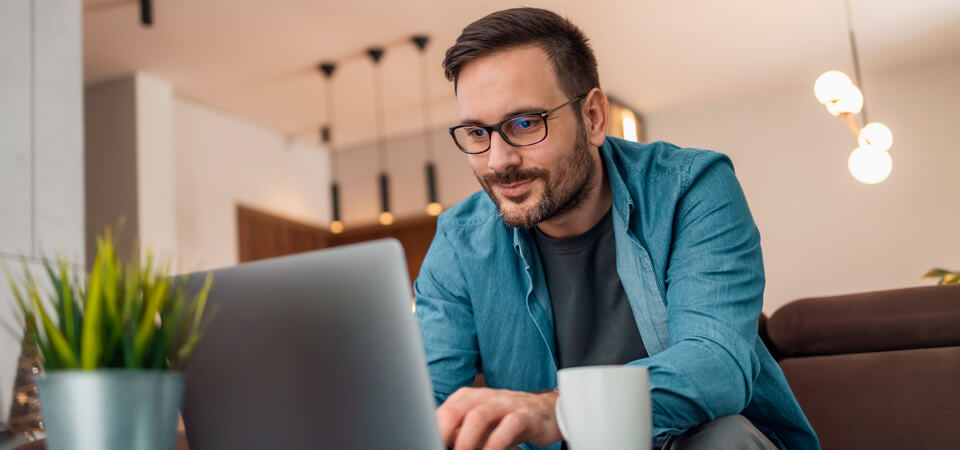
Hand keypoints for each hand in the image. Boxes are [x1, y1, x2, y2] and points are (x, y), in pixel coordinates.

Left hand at [436, 386, 561, 449]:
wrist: (547, 411)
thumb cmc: (508, 420)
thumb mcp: (482, 425)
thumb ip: (461, 433)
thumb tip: (440, 443)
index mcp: (469, 397)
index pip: (445, 410)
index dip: (434, 428)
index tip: (429, 443)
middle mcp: (485, 397)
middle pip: (457, 409)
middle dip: (445, 432)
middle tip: (442, 448)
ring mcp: (506, 404)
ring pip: (479, 415)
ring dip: (467, 440)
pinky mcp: (525, 415)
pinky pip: (509, 425)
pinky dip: (496, 442)